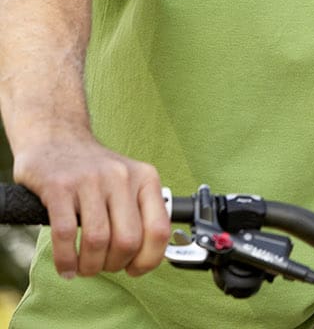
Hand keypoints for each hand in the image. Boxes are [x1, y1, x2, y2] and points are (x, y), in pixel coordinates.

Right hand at [12, 134, 169, 278]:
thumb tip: (150, 256)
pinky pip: (64, 234)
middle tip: (104, 267)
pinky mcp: (59, 187)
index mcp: (146, 178)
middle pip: (128, 240)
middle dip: (115, 264)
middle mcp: (122, 177)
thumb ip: (142, 212)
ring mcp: (90, 180)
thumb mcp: (129, 181)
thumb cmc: (95, 171)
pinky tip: (66, 267)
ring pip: (98, 240)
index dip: (149, 259)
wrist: (57, 139)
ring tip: (84, 268)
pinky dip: (66, 259)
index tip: (135, 269)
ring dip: (90, 265)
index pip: (159, 230)